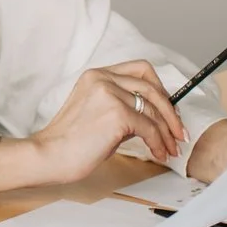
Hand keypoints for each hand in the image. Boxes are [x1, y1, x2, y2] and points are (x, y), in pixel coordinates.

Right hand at [0, 61, 187, 192]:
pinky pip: (149, 128)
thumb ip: (121, 107)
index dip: (160, 89)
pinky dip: (158, 142)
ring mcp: (110, 94)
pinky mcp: (117, 114)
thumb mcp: (96, 114)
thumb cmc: (68, 142)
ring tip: (170, 148)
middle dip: (171, 111)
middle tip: (178, 131)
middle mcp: (104, 79)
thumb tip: (151, 118)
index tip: (167, 109)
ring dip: (167, 131)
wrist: (49, 156)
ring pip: (154, 109)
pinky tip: (158, 153)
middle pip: (152, 87)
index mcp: (97, 75)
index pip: (141, 70)